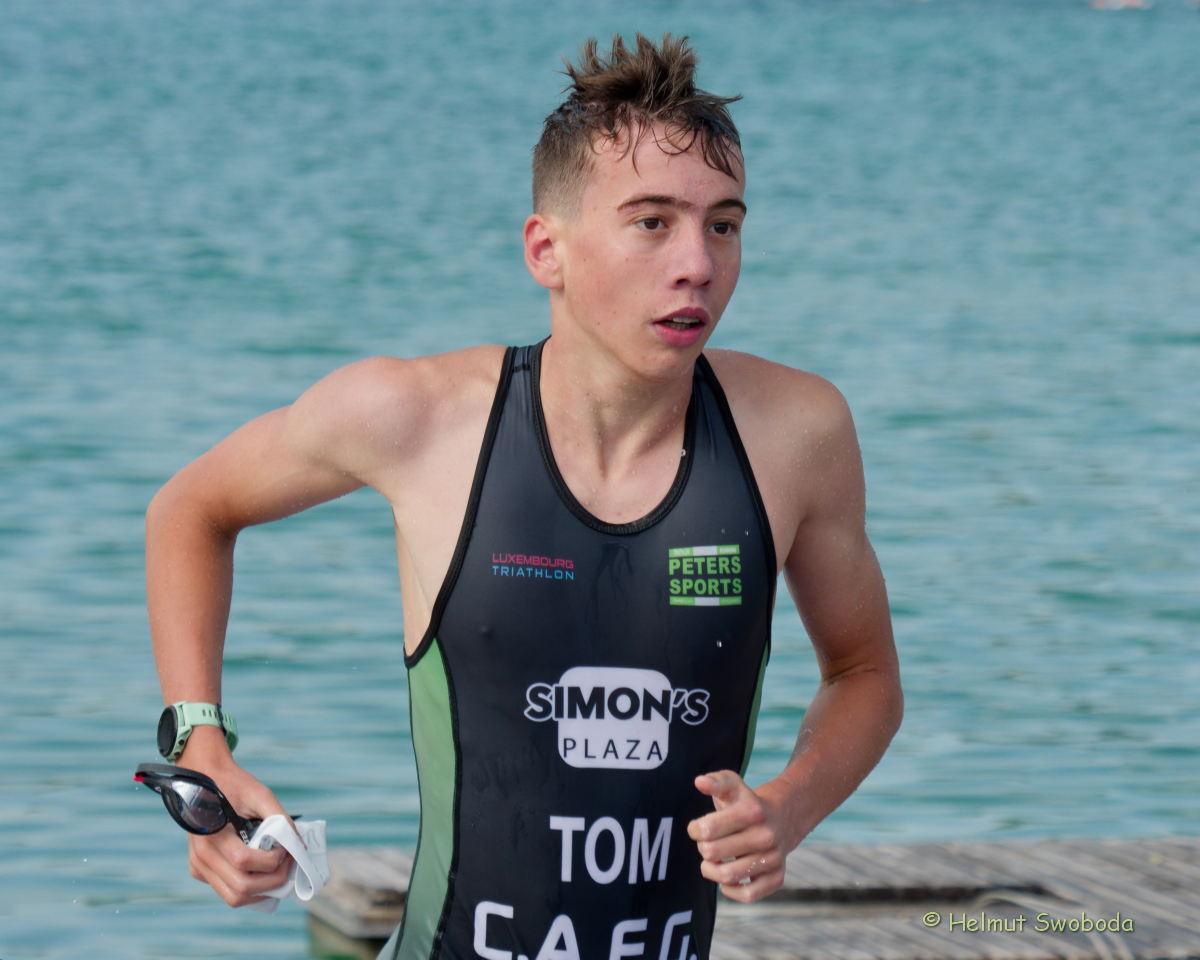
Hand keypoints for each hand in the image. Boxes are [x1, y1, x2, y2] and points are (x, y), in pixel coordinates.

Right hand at [177, 748, 295, 907]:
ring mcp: (198, 867)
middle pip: (241, 888)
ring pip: (234, 898)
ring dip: (262, 891)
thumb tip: (300, 846)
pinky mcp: (200, 872)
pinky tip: (263, 873)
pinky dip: (250, 889)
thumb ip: (281, 820)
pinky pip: (228, 891)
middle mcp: (201, 856)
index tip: (288, 849)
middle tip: (289, 864)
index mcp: (212, 835)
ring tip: (278, 872)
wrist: (206, 779)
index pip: (244, 861)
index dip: (273, 860)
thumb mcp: (260, 794)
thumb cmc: (234, 785)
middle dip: (273, 881)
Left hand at [687, 769, 788, 902]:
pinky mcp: (777, 877)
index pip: (707, 829)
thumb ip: (715, 781)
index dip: (694, 829)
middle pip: (712, 852)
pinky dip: (731, 891)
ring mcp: (773, 858)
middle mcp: (765, 835)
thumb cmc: (747, 803)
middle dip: (703, 848)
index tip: (698, 828)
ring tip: (713, 861)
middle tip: (708, 843)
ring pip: (727, 876)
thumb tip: (699, 782)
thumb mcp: (732, 785)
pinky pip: (748, 895)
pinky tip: (728, 879)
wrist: (783, 817)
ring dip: (711, 870)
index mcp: (752, 811)